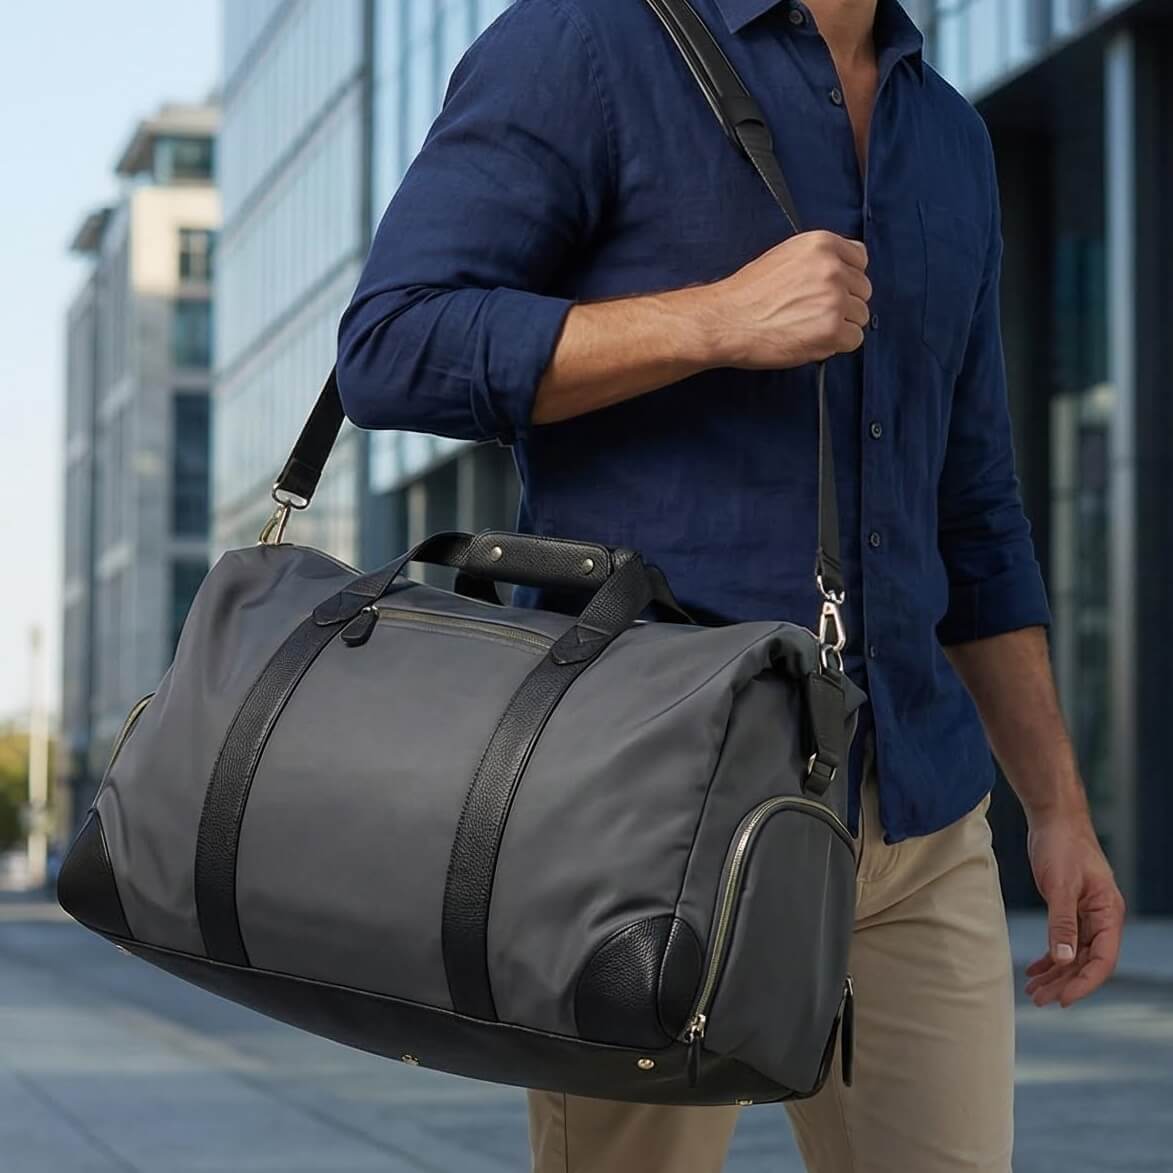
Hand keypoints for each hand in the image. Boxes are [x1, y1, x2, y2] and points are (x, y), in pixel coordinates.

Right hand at [703, 231, 870, 368]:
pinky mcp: (832, 330)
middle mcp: (832, 268)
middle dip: (844, 303)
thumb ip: (818, 260)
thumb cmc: (747, 295)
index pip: (860, 258)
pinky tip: (811, 339)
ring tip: (809, 327)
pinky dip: (836, 345)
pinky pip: (854, 340)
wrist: (725, 321)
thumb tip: (843, 273)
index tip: (830, 290)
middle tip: (814, 313)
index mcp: (821, 244)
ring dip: (840, 325)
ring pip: (861, 316)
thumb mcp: (784, 257)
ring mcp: (834, 300)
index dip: (846, 278)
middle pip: (863, 290)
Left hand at [1024, 806, 1124, 1007]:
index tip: (1062, 1000)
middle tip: (1039, 999)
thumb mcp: (1059, 885)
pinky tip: (1035, 968)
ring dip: (1055, 973)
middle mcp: (1102, 918)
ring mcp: (1087, 914)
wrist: (1053, 819)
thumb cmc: (1061, 846)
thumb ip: (1062, 923)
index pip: (1102, 961)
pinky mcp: (1070, 908)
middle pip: (1087, 961)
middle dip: (1064, 983)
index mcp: (1108, 913)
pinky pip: (1064, 940)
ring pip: (1074, 953)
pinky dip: (1051, 955)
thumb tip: (1063, 959)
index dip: (1083, 983)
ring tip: (1032, 990)